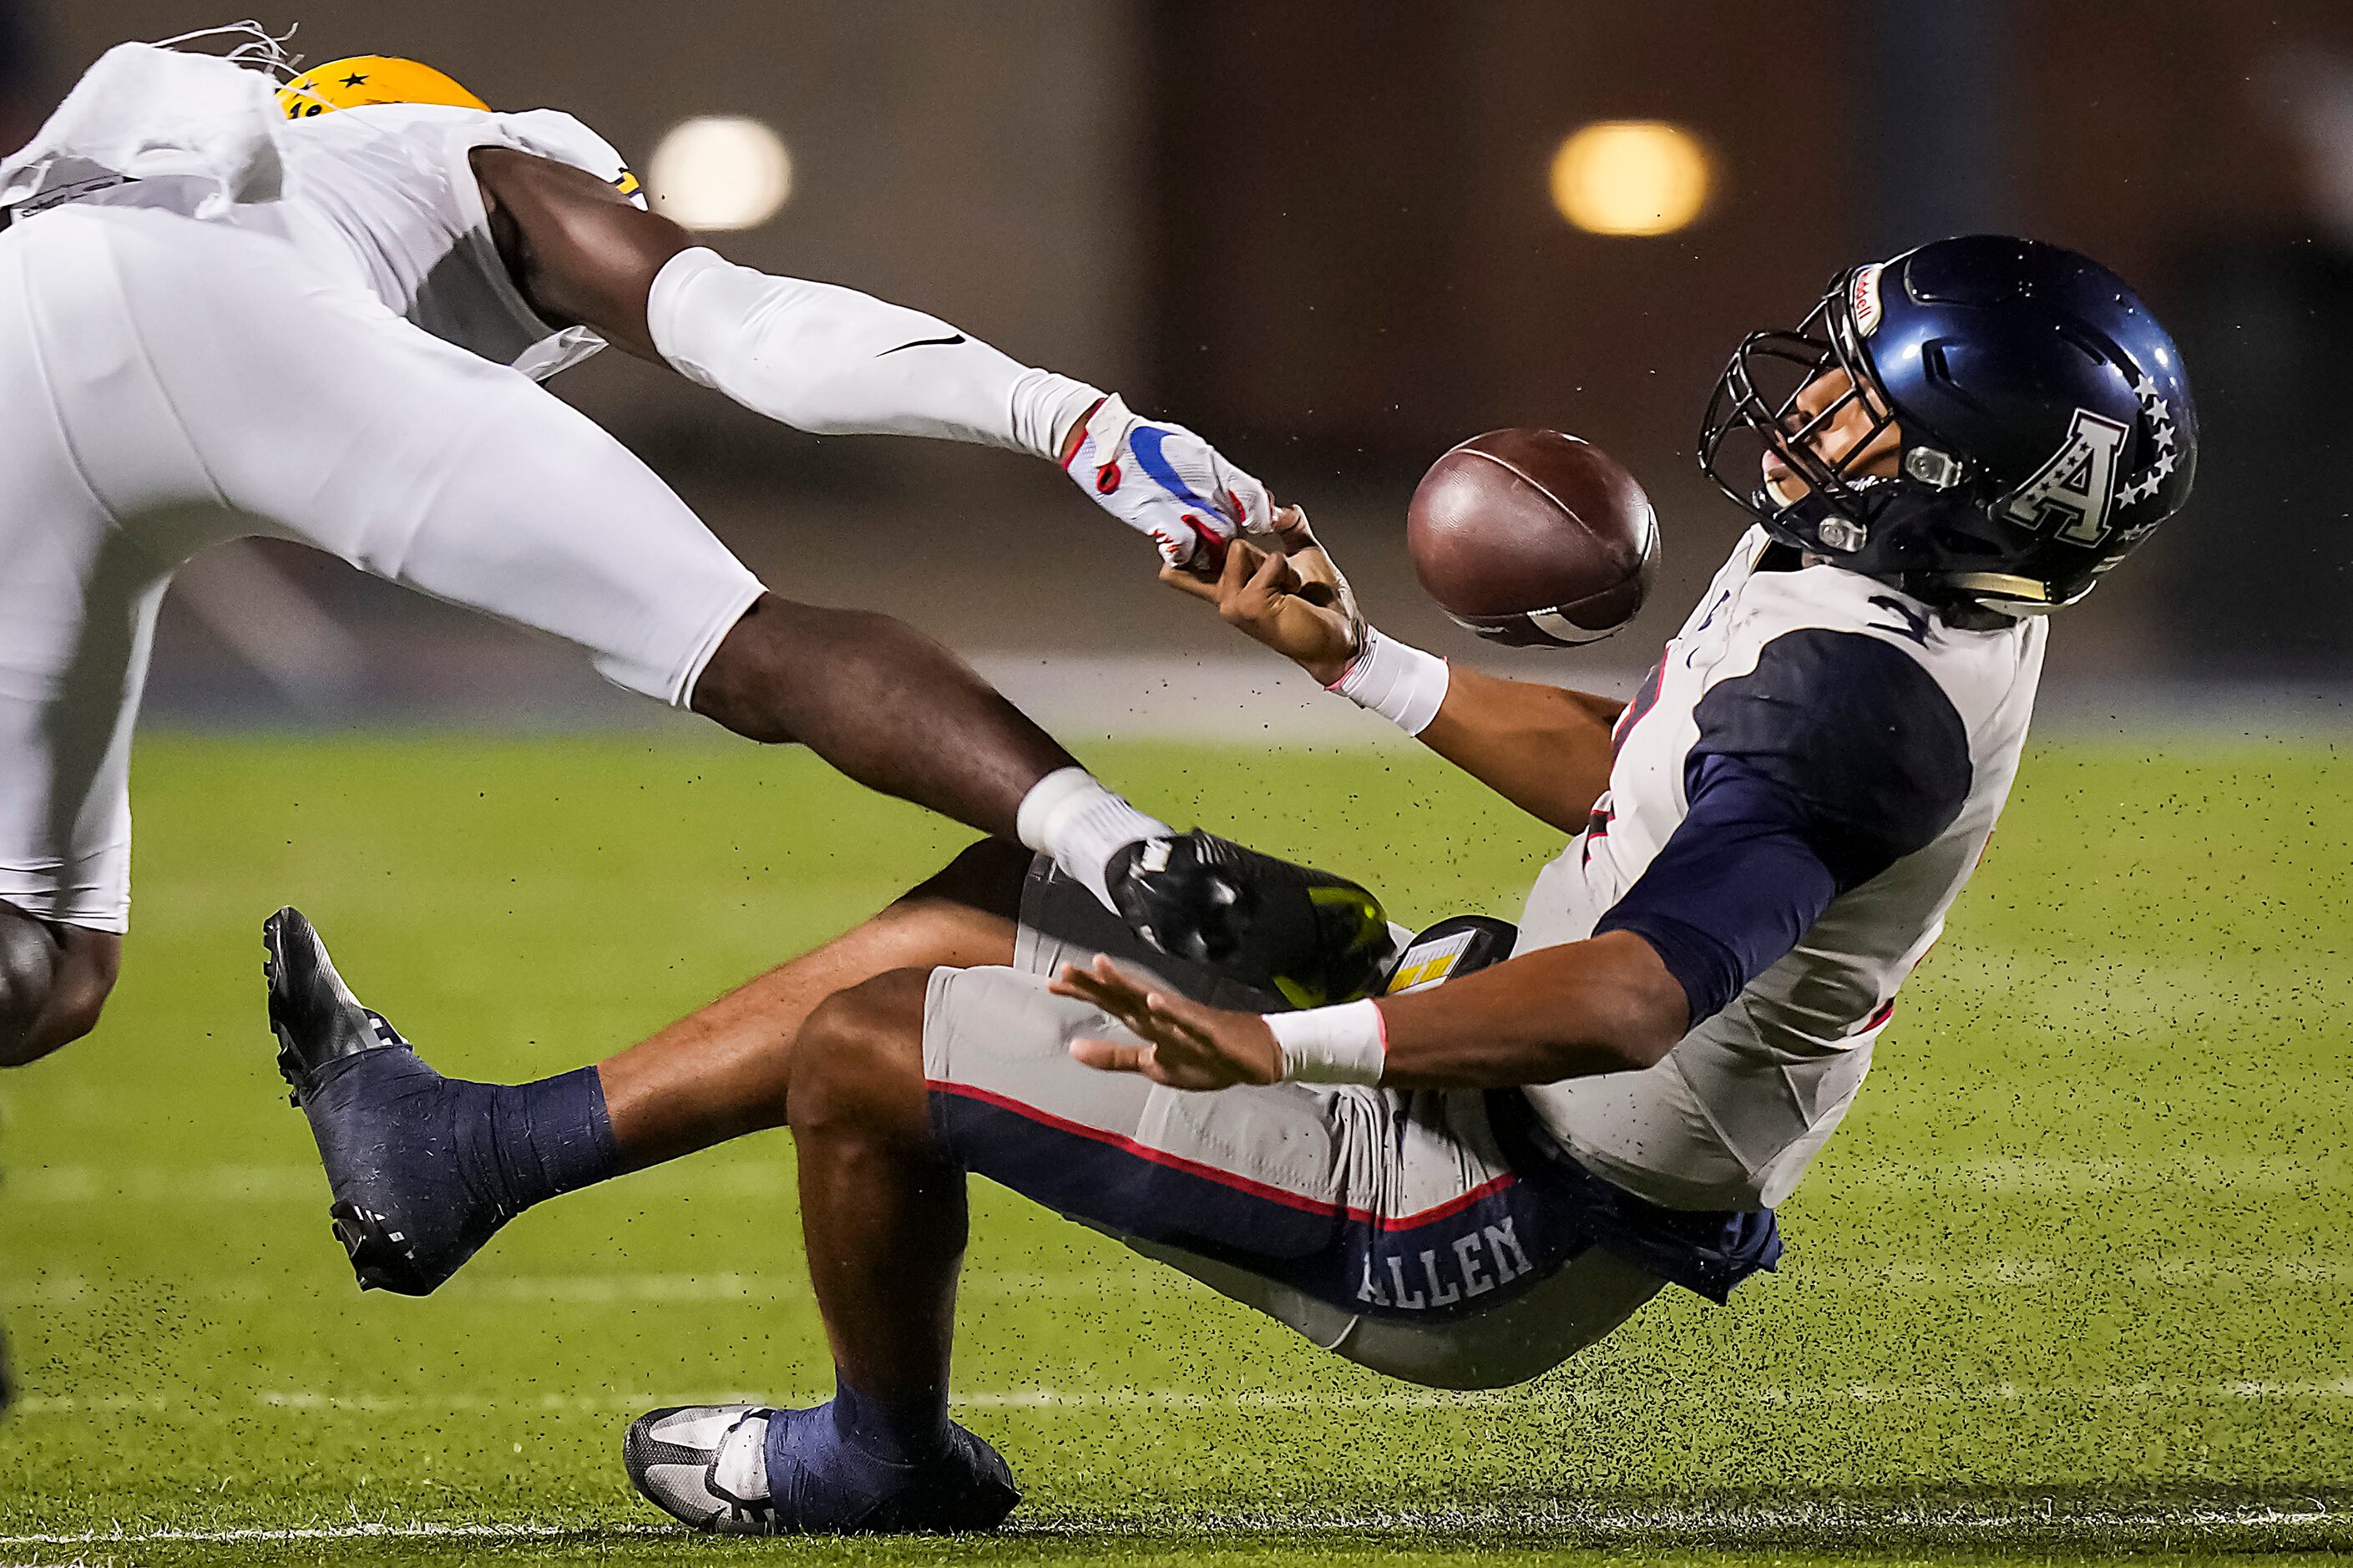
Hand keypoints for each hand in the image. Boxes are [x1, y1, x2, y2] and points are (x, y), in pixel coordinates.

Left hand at [1051, 955, 1281, 1089]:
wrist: (1257, 1057)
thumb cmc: (1205, 1057)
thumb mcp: (1153, 1064)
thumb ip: (1114, 1057)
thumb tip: (1073, 1048)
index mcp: (1148, 1023)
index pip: (1110, 1004)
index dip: (1083, 993)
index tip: (1052, 983)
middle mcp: (1162, 1015)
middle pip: (1123, 996)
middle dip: (1096, 983)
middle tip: (1065, 969)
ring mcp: (1185, 1020)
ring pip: (1151, 999)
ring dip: (1127, 983)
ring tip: (1102, 966)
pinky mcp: (1209, 1030)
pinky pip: (1188, 1019)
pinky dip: (1172, 1010)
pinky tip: (1155, 1001)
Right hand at [1060, 395, 1272, 572]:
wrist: (1102, 439)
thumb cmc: (1142, 441)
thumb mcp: (1188, 447)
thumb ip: (1215, 470)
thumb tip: (1235, 488)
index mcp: (1213, 464)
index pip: (1255, 497)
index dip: (1260, 515)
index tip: (1257, 524)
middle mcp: (1203, 484)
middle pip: (1235, 526)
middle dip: (1229, 538)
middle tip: (1218, 542)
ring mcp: (1181, 501)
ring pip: (1214, 541)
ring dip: (1208, 551)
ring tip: (1196, 548)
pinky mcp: (1155, 517)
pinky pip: (1183, 548)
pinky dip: (1182, 554)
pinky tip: (1174, 549)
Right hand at [1160, 507, 1364, 684]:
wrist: (1340, 637)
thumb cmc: (1320, 605)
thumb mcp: (1303, 552)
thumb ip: (1290, 525)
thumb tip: (1279, 507)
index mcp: (1229, 585)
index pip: (1180, 565)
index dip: (1178, 539)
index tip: (1183, 516)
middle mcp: (1224, 596)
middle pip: (1215, 542)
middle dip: (1247, 544)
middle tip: (1278, 574)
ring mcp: (1232, 603)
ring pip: (1238, 548)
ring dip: (1275, 563)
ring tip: (1288, 588)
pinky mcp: (1247, 606)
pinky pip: (1269, 564)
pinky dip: (1287, 572)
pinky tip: (1292, 595)